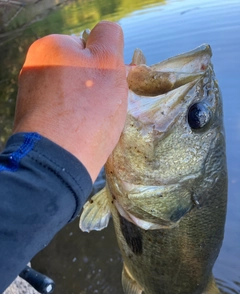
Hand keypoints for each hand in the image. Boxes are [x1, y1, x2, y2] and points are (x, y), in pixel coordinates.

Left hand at [13, 21, 127, 181]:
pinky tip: (80, 133)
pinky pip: (62, 113)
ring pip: (72, 94)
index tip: (109, 87)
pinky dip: (74, 120)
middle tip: (103, 108)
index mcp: (50, 47)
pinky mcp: (33, 119)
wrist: (59, 160)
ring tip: (92, 124)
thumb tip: (107, 33)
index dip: (105, 67)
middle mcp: (35, 67)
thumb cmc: (88, 111)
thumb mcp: (108, 64)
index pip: (89, 48)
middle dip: (95, 86)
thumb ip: (109, 38)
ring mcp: (31, 95)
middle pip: (79, 72)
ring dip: (86, 105)